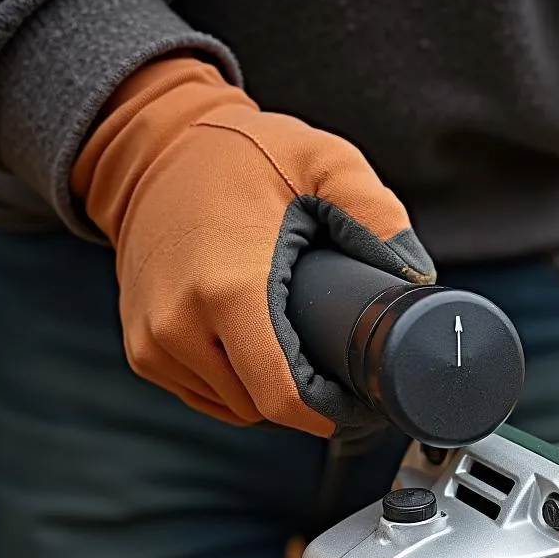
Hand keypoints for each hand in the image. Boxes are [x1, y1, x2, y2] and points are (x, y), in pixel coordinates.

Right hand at [71, 54, 434, 435]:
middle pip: (263, 409)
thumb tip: (417, 277)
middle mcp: (180, 325)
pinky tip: (254, 347)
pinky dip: (236, 384)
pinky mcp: (141, 349)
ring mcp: (154, 342)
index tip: (357, 400)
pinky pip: (206, 395)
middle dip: (307, 398)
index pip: (283, 398)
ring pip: (235, 407)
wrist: (152, 145)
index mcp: (229, 290)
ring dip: (269, 391)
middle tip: (334, 363)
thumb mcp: (323, 161)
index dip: (329, 412)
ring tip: (292, 343)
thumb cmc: (240, 153)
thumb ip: (377, 214)